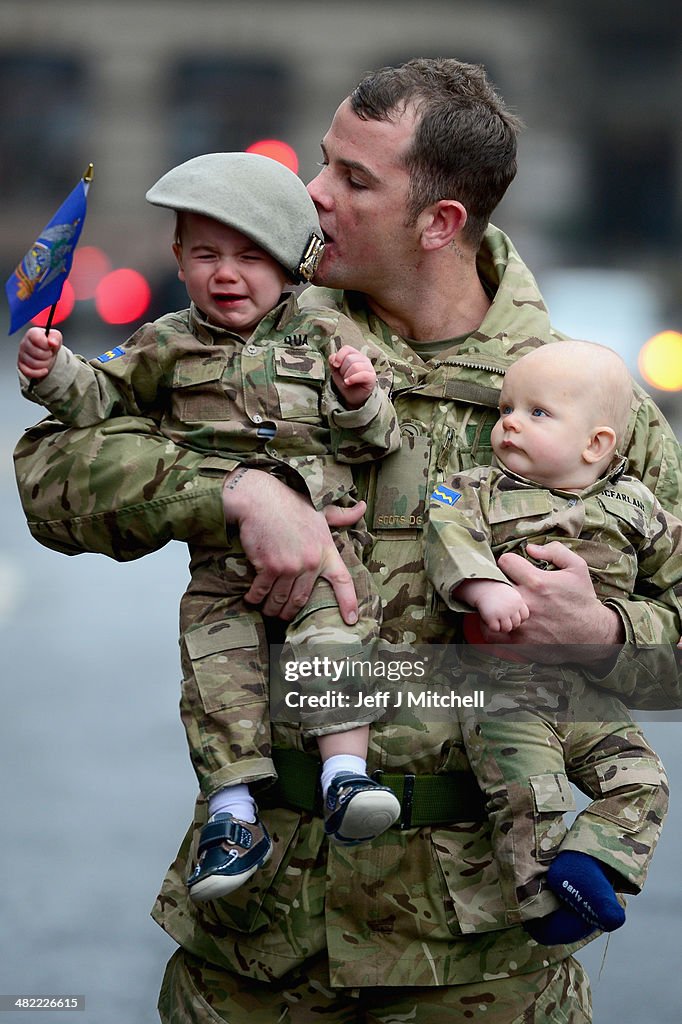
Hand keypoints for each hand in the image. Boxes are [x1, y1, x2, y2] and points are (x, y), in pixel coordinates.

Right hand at [17, 327, 61, 378]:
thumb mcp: (56, 337)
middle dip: (48, 356)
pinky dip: (39, 373)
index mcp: (32, 334)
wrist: (47, 352)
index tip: (49, 346)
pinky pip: (29, 372)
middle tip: (49, 353)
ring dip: (45, 364)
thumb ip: (55, 337)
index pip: (38, 339)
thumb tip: (52, 342)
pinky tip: (44, 370)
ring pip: (34, 364)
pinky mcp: (21, 365)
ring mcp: (21, 355)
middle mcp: (24, 343)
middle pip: (38, 354)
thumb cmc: (49, 344)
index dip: (47, 345)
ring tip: (46, 359)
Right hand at [223, 468, 364, 622]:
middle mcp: (310, 561)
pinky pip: (262, 592)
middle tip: (283, 615)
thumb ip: (341, 516)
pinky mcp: (268, 566)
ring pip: (281, 599)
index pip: (343, 580)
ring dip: (272, 608)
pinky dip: (255, 598)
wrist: (260, 499)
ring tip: (267, 609)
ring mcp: (289, 565)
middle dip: (290, 612)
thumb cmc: (290, 504)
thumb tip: (362, 508)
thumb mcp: (321, 511)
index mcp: (326, 550)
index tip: (351, 620)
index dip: (349, 602)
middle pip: (302, 600)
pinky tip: (252, 598)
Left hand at [329, 345, 376, 408]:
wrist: (353, 397)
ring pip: (355, 366)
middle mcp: (363, 359)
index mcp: (355, 355)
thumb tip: (333, 357)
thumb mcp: (336, 372)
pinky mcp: (371, 377)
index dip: (339, 356)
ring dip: (347, 376)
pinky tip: (348, 383)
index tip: (335, 365)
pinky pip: (362, 375)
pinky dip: (353, 379)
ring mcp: (369, 368)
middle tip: (344, 378)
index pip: (347, 349)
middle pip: (349, 359)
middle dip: (343, 370)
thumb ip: (333, 362)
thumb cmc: (346, 383)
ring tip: (347, 382)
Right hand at [457, 579, 529, 632]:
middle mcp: (512, 607)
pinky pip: (496, 628)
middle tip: (501, 617)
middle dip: (509, 623)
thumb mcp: (511, 593)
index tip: (510, 614)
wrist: (481, 587)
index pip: (524, 616)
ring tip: (496, 619)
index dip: (518, 617)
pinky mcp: (492, 616)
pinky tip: (489, 619)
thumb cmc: (496, 591)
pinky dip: (492, 626)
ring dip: (501, 626)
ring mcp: (502, 612)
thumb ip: (517, 605)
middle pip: (516, 623)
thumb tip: (522, 619)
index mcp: (518, 601)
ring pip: (507, 628)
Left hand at [488, 541, 623, 662]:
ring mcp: (520, 624)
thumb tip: (529, 548)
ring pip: (487, 610)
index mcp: (538, 582)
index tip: (513, 567)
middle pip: (492, 584)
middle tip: (501, 584)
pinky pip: (491, 634)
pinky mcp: (518, 642)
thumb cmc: (582, 599)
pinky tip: (497, 620)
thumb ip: (555, 550)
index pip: (505, 561)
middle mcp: (527, 602)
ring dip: (489, 604)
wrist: (591, 634)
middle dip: (495, 581)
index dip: (508, 561)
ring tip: (497, 602)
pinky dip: (489, 626)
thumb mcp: (577, 567)